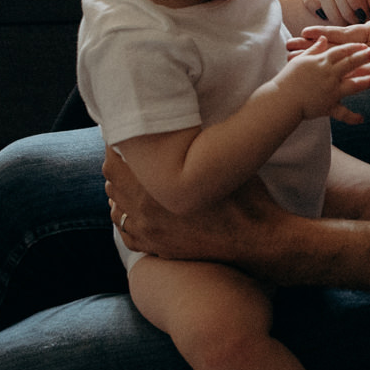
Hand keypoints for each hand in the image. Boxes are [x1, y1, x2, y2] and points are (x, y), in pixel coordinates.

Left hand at [107, 150, 286, 259]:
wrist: (257, 240)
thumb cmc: (243, 196)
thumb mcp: (217, 161)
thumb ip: (190, 143)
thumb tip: (176, 120)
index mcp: (153, 186)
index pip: (113, 160)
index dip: (118, 144)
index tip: (128, 135)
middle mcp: (145, 211)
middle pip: (112, 183)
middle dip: (119, 167)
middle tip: (130, 154)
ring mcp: (151, 234)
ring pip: (116, 210)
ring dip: (121, 194)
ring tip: (135, 180)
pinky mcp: (160, 250)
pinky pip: (128, 234)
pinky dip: (128, 221)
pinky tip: (137, 211)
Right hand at [275, 39, 369, 120]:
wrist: (282, 99)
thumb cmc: (288, 78)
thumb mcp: (301, 60)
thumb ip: (314, 49)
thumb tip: (323, 39)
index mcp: (322, 62)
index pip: (341, 51)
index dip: (354, 47)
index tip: (364, 45)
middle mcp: (329, 75)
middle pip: (351, 63)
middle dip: (365, 57)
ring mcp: (331, 90)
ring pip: (352, 84)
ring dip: (365, 82)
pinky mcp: (329, 106)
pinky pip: (342, 113)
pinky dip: (352, 117)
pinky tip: (362, 119)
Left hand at [301, 0, 369, 89]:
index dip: (345, 81)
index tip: (320, 84)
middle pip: (353, 69)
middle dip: (325, 70)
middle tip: (294, 70)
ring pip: (348, 52)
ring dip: (322, 52)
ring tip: (294, 52)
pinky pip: (353, 34)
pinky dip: (333, 34)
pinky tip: (311, 34)